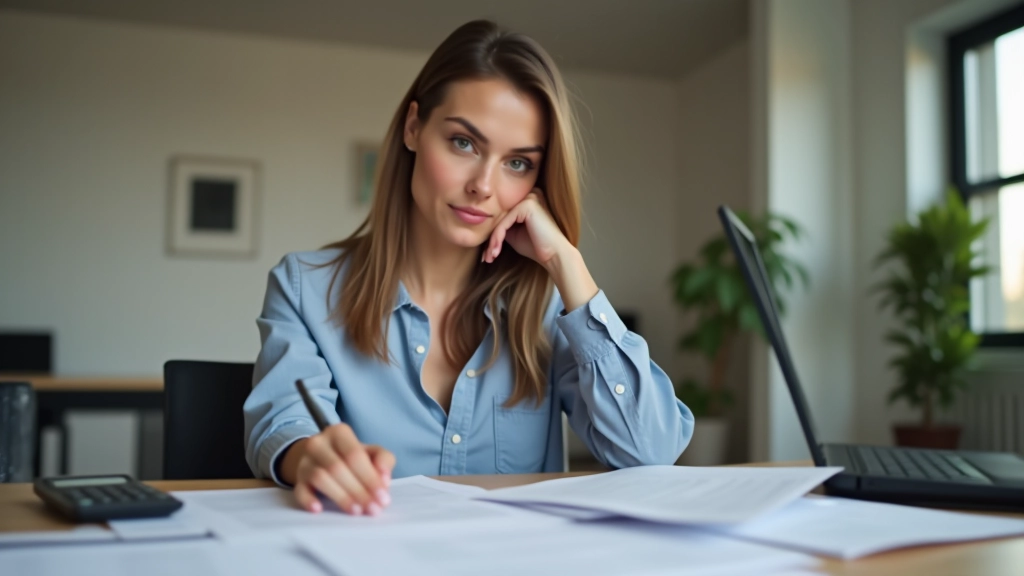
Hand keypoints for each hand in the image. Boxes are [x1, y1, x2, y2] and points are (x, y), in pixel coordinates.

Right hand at [281, 423, 395, 515]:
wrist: (322, 457)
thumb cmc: (352, 456)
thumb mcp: (371, 452)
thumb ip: (384, 459)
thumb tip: (384, 479)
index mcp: (339, 432)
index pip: (354, 455)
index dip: (370, 478)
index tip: (383, 498)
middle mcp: (318, 443)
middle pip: (337, 467)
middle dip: (358, 491)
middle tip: (373, 509)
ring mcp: (305, 460)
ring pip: (320, 478)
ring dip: (340, 497)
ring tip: (357, 511)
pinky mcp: (298, 478)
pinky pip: (299, 489)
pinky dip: (308, 500)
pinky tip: (319, 509)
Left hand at [481, 189, 570, 266]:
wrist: (555, 255)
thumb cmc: (537, 247)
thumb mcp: (514, 234)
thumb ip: (503, 226)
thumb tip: (484, 226)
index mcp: (528, 200)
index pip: (504, 215)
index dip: (493, 235)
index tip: (487, 254)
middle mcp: (529, 194)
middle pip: (501, 217)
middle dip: (491, 239)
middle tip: (486, 257)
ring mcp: (529, 197)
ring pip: (501, 221)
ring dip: (492, 241)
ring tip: (489, 257)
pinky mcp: (527, 204)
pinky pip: (504, 222)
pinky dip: (497, 238)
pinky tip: (495, 252)